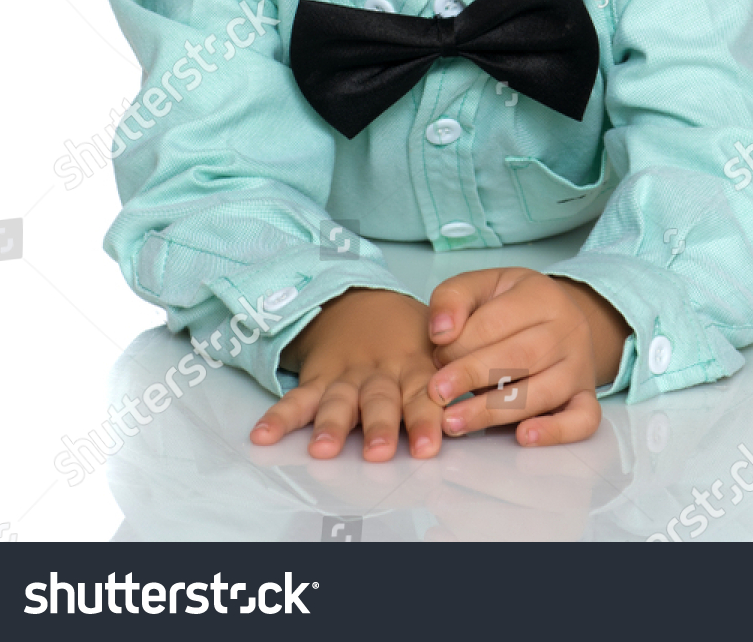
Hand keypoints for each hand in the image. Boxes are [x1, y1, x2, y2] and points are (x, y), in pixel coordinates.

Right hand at [249, 288, 442, 461]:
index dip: (425, 419)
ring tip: (323, 449)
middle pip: (379, 400)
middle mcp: (379, 372)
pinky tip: (263, 436)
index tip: (429, 447)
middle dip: (378, 426)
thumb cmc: (408, 334)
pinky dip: (279, 417)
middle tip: (378, 452)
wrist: (359, 301)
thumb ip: (457, 369)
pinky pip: (297, 398)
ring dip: (330, 425)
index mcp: (414, 364)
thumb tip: (489, 401)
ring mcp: (346, 376)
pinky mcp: (318, 378)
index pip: (421, 393)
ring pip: (338, 401)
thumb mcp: (437, 341)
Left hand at [425, 268, 629, 446]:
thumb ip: (453, 298)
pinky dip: (556, 431)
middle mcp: (568, 329)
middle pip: (519, 357)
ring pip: (543, 392)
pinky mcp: (586, 398)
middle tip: (436, 394)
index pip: (496, 321)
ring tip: (455, 422)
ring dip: (494, 411)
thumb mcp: (481, 286)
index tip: (434, 358)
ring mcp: (581, 366)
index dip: (459, 343)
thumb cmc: (510, 305)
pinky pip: (583, 419)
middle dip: (472, 376)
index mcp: (541, 295)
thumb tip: (440, 332)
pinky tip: (523, 437)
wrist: (558, 318)